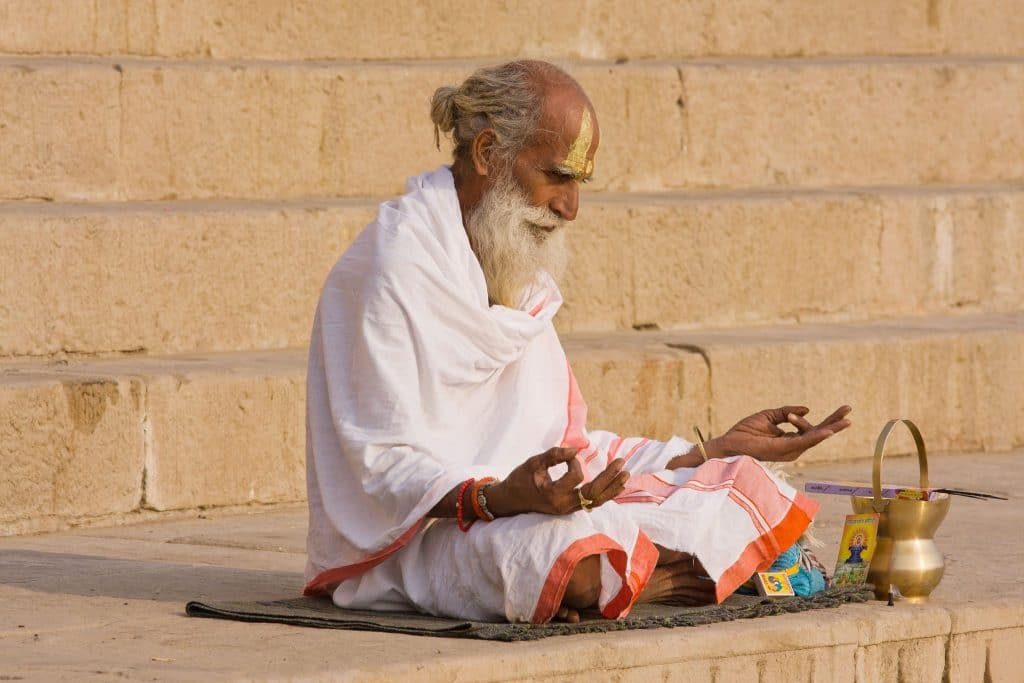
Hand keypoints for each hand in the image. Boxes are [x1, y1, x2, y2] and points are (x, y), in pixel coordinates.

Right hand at [486, 447, 628, 516]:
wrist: (510, 500)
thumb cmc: (520, 479)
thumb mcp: (534, 463)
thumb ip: (554, 455)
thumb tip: (577, 449)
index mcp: (553, 494)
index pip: (576, 477)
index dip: (574, 462)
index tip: (568, 455)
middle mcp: (563, 505)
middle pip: (594, 493)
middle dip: (609, 478)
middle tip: (622, 462)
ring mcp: (568, 510)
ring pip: (596, 501)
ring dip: (612, 488)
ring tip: (626, 475)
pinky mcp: (569, 509)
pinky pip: (592, 503)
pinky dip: (605, 494)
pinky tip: (616, 485)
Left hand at [708, 405, 851, 462]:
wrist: (728, 443)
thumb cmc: (745, 432)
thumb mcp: (768, 416)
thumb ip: (787, 412)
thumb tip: (808, 409)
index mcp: (790, 440)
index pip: (811, 429)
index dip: (814, 419)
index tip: (792, 414)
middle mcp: (793, 447)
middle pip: (819, 434)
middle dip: (835, 422)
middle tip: (849, 409)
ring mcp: (789, 450)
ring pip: (815, 438)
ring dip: (831, 427)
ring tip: (846, 418)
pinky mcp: (782, 449)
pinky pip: (802, 442)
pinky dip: (815, 436)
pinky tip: (828, 431)